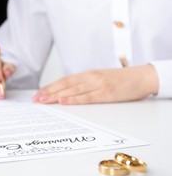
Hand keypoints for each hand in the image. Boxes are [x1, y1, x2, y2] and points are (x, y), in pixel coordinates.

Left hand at [33, 65, 158, 103]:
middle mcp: (89, 77)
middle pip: (64, 85)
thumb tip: (67, 92)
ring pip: (72, 90)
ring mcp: (97, 85)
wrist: (141, 76)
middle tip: (35, 99)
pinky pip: (87, 97)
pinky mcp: (106, 93)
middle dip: (48, 92)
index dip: (50, 87)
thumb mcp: (99, 78)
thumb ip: (84, 84)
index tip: (38, 94)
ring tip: (43, 101)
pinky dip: (74, 99)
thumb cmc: (119, 79)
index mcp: (87, 74)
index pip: (63, 81)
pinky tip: (63, 101)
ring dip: (56, 96)